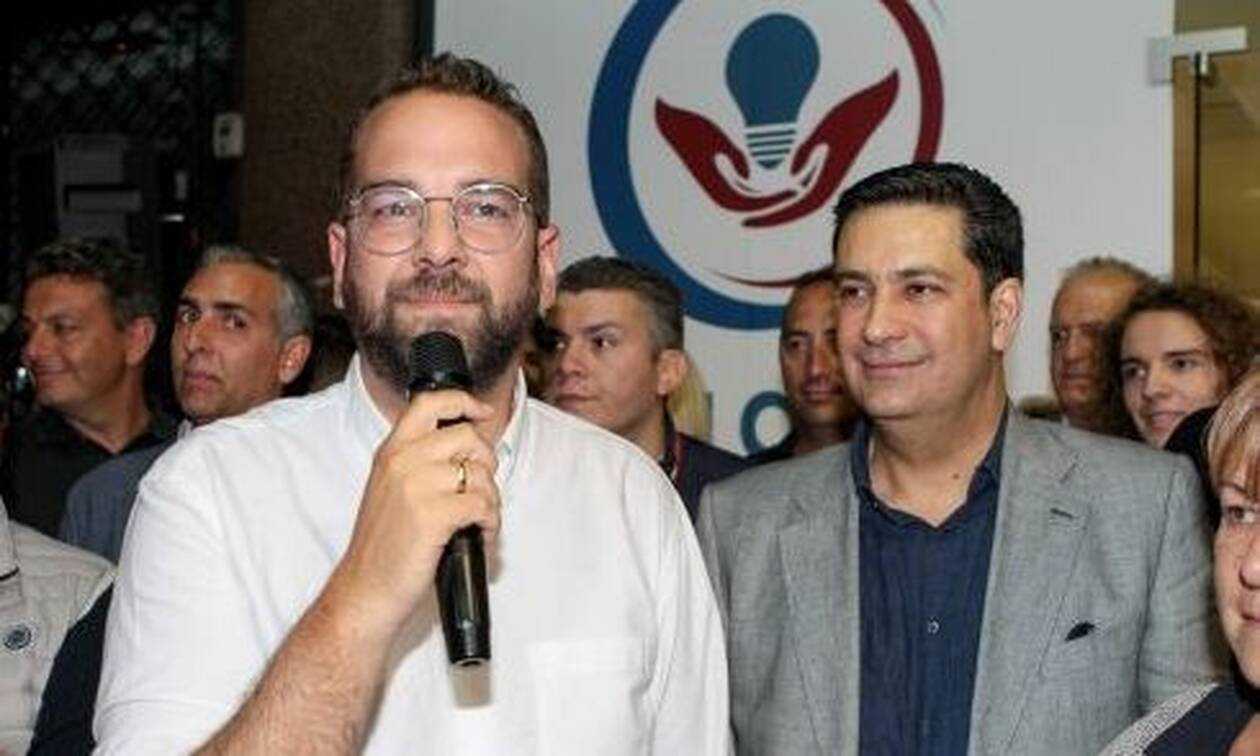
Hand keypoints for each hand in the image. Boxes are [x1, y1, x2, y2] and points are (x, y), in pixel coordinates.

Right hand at [329, 389, 499, 634]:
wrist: (365, 589)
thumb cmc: (382, 547)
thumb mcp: (390, 489)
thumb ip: (418, 462)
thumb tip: (465, 449)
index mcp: (391, 452)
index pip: (430, 402)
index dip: (464, 402)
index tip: (482, 412)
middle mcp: (401, 462)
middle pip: (467, 437)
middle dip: (486, 463)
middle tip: (481, 489)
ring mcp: (416, 487)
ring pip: (480, 473)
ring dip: (491, 498)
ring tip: (479, 519)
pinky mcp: (433, 515)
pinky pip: (483, 504)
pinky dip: (490, 522)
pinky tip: (478, 535)